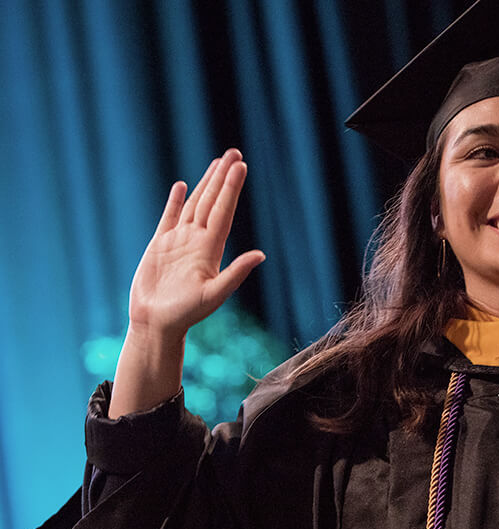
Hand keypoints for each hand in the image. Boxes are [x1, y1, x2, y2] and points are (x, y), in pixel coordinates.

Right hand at [128, 148, 264, 339]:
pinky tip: (183, 187)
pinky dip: (176, 201)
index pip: (223, 211)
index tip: (241, 166)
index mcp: (210, 250)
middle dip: (222, 177)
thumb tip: (260, 255)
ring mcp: (178, 242)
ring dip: (206, 184)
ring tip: (216, 163)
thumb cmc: (186, 314)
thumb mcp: (214, 295)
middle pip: (212, 201)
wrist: (156, 324)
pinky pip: (169, 217)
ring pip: (194, 205)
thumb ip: (236, 273)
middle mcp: (197, 241)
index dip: (231, 188)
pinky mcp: (159, 246)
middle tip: (234, 153)